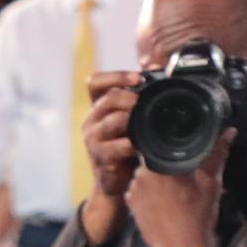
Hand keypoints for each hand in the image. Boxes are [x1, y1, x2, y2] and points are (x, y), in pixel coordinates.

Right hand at [81, 71, 143, 207]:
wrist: (118, 182)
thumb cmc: (129, 146)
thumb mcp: (134, 119)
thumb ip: (141, 93)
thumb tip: (154, 65)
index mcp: (99, 106)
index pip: (96, 82)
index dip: (115, 76)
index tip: (137, 78)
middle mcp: (92, 120)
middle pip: (108, 99)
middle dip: (130, 98)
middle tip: (147, 103)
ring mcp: (94, 139)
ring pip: (112, 121)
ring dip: (133, 120)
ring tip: (147, 123)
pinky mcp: (101, 158)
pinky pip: (118, 146)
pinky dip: (133, 145)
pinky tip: (143, 146)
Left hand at [125, 127, 231, 246]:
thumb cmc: (197, 216)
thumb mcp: (210, 181)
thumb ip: (217, 153)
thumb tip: (229, 132)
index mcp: (156, 165)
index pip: (160, 145)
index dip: (173, 150)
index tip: (183, 160)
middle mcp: (139, 176)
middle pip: (153, 161)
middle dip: (166, 166)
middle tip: (182, 179)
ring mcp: (132, 192)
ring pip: (145, 176)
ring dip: (157, 180)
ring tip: (175, 193)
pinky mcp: (130, 207)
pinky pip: (139, 192)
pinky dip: (150, 194)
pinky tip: (165, 203)